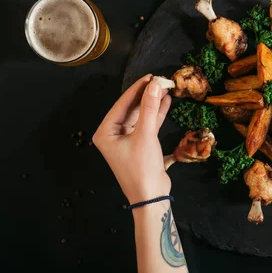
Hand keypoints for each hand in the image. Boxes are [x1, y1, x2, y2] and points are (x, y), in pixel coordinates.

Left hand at [93, 75, 171, 203]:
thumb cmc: (141, 167)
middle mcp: (113, 134)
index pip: (122, 104)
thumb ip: (150, 108)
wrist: (151, 196)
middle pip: (131, 108)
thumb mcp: (145, 135)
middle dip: (146, 95)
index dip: (137, 89)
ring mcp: (126, 140)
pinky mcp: (140, 144)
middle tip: (160, 81)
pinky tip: (166, 102)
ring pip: (140, 116)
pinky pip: (147, 124)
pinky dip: (156, 114)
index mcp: (105, 132)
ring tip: (166, 88)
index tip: (151, 76)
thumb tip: (155, 84)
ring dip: (152, 103)